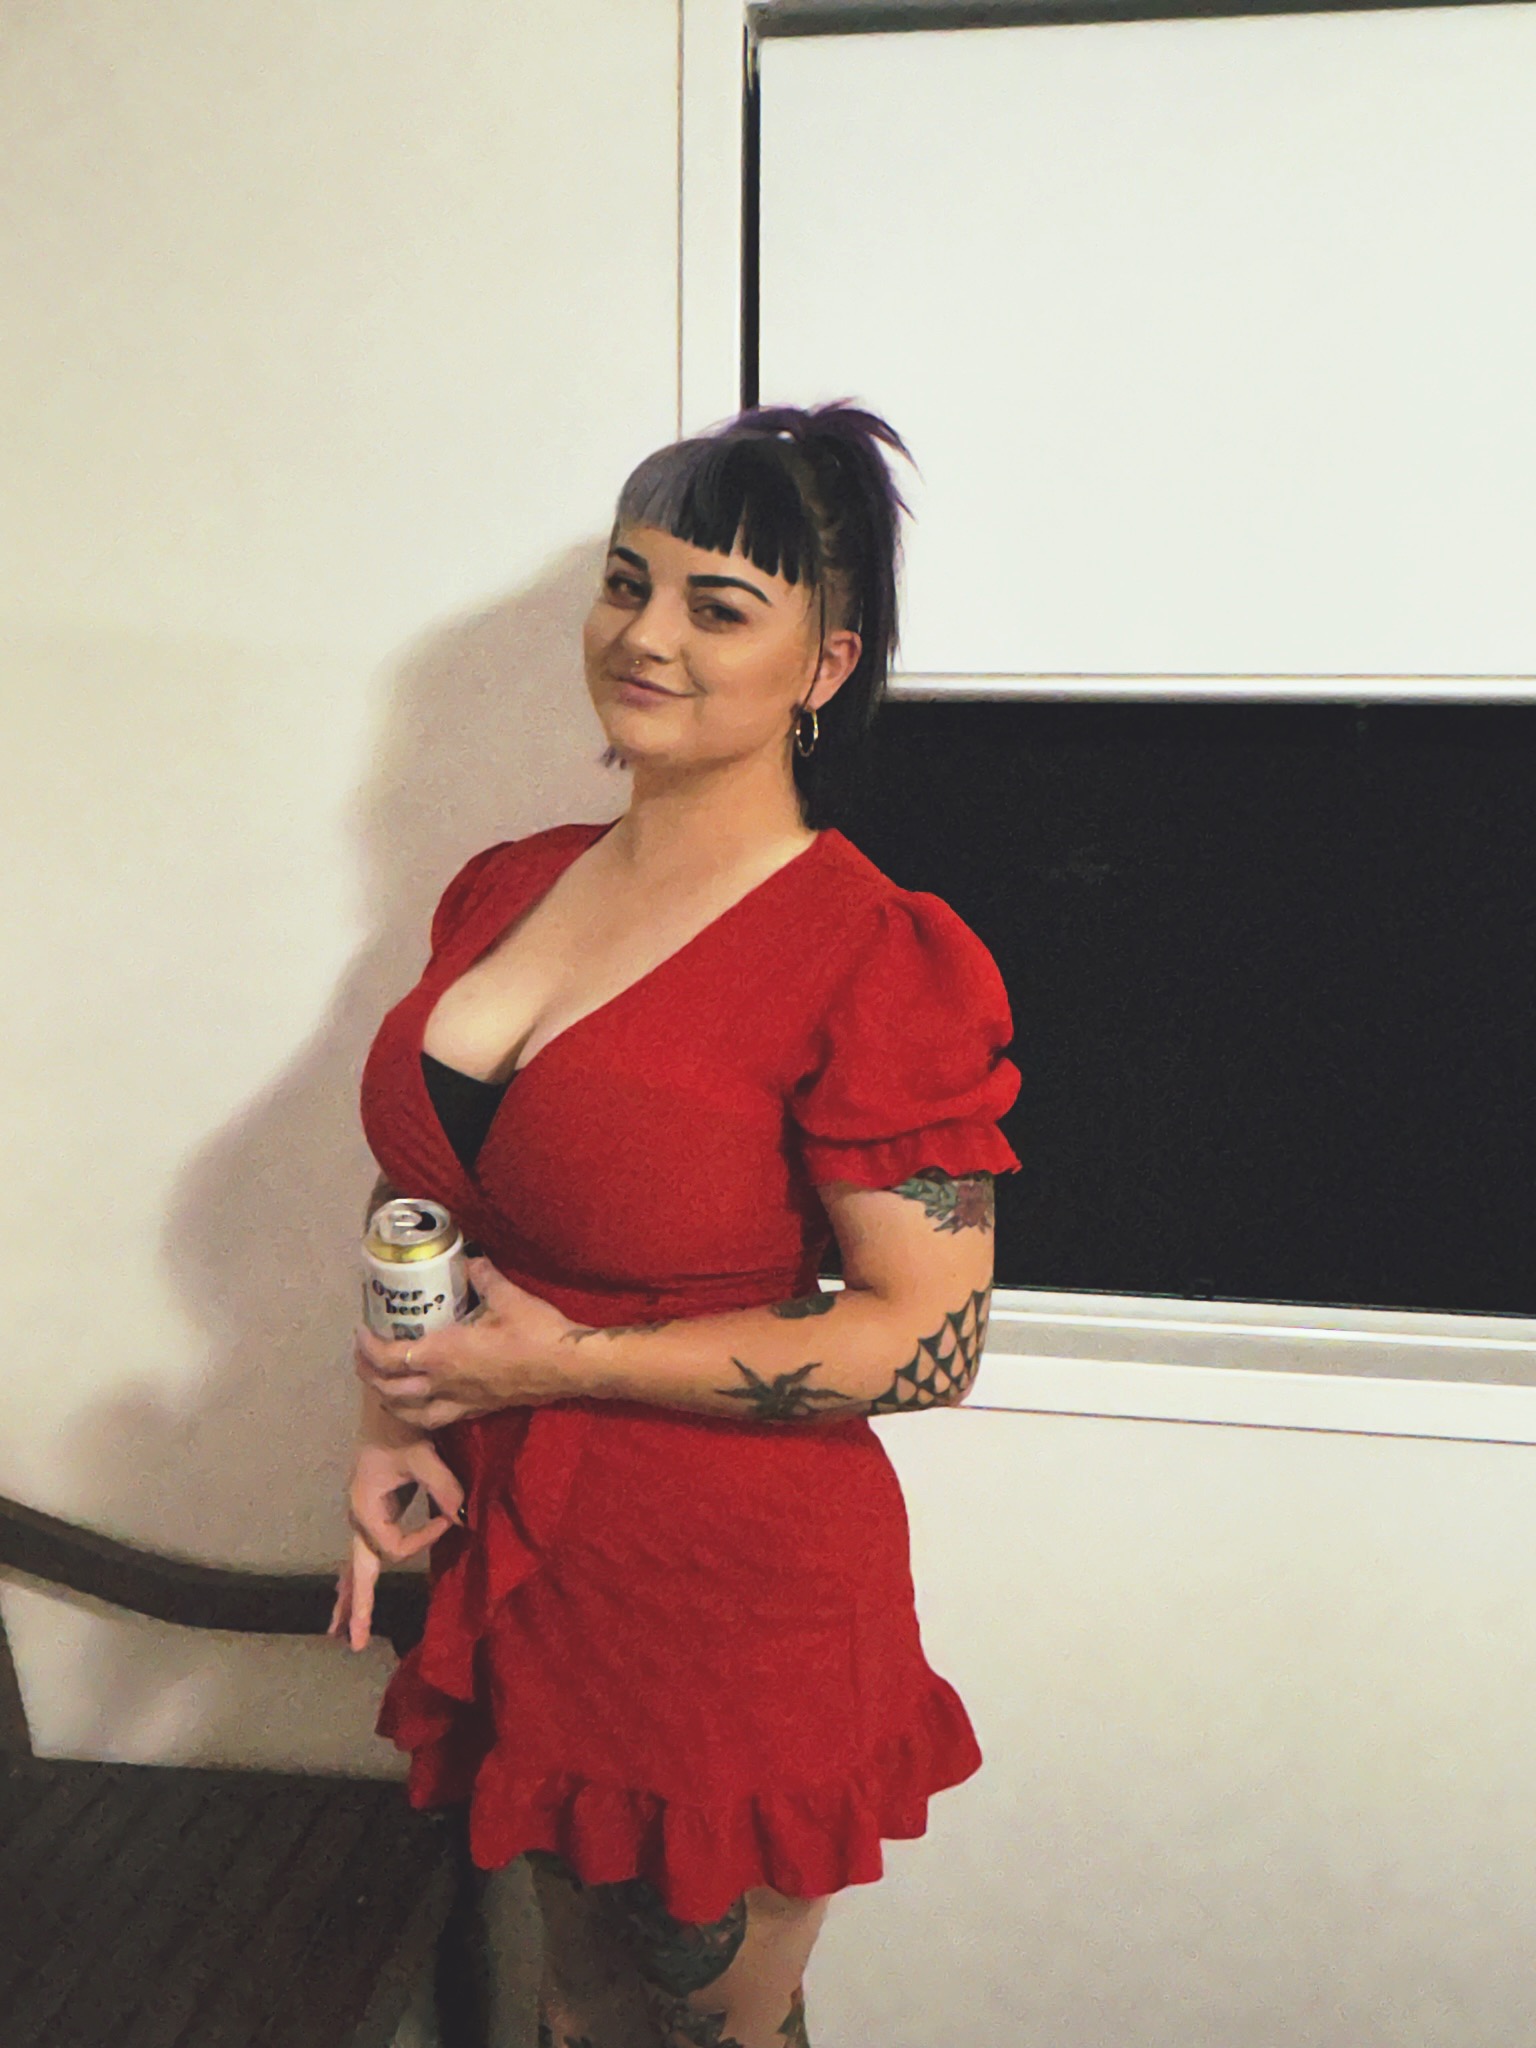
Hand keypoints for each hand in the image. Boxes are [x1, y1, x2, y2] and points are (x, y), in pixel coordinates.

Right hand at [326, 1435, 466, 1652]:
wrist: (384, 1400)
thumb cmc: (400, 1426)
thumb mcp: (424, 1456)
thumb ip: (444, 1489)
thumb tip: (463, 1520)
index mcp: (366, 1506)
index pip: (394, 1548)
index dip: (423, 1540)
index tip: (447, 1516)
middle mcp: (357, 1512)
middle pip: (356, 1569)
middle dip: (355, 1606)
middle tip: (353, 1642)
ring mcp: (360, 1510)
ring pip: (354, 1561)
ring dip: (349, 1593)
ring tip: (340, 1627)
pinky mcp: (369, 1504)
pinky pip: (362, 1546)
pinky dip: (355, 1571)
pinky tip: (349, 1587)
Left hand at [353, 1256, 586, 1429]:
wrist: (567, 1366)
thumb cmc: (535, 1332)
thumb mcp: (506, 1296)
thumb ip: (482, 1275)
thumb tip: (470, 1258)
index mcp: (443, 1354)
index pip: (390, 1357)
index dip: (368, 1347)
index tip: (361, 1331)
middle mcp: (443, 1383)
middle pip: (390, 1390)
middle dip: (368, 1375)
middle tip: (362, 1357)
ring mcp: (459, 1400)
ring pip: (409, 1412)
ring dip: (388, 1400)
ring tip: (382, 1385)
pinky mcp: (476, 1409)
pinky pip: (434, 1418)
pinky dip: (416, 1413)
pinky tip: (419, 1403)